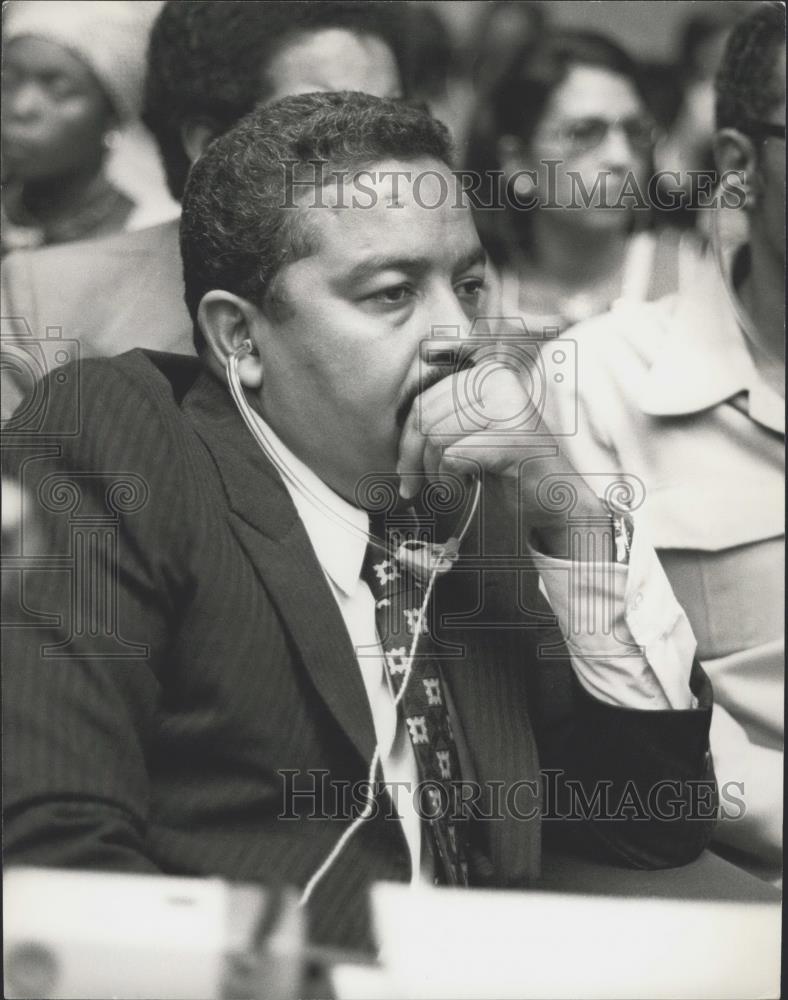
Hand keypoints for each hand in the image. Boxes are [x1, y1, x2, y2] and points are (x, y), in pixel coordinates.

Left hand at [397, 363, 611, 558]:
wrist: (554, 497)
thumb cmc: (507, 466)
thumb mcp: (470, 431)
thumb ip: (438, 417)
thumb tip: (394, 428)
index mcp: (486, 372)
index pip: (423, 400)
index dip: (406, 438)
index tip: (406, 468)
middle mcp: (500, 381)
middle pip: (425, 418)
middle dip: (412, 459)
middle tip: (417, 486)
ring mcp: (510, 407)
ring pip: (436, 438)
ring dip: (434, 473)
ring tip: (450, 486)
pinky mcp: (514, 439)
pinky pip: (455, 457)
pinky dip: (451, 481)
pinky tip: (466, 487)